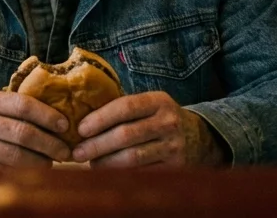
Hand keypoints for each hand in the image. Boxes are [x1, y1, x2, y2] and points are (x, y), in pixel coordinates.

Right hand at [0, 88, 71, 167]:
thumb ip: (6, 105)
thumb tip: (51, 114)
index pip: (23, 104)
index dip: (48, 116)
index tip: (65, 125)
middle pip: (23, 133)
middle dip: (51, 144)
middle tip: (66, 151)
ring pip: (17, 157)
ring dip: (41, 162)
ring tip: (52, 162)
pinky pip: (3, 172)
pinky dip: (23, 174)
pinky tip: (32, 172)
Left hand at [71, 91, 226, 167]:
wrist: (198, 137)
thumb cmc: (159, 119)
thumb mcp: (149, 105)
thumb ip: (123, 108)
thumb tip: (82, 118)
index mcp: (159, 101)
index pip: (126, 106)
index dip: (101, 118)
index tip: (81, 129)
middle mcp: (168, 122)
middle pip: (126, 135)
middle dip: (97, 145)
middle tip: (78, 153)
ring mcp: (173, 146)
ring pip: (133, 157)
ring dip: (107, 162)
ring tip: (91, 163)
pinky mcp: (175, 167)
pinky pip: (143, 172)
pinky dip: (122, 174)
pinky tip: (108, 173)